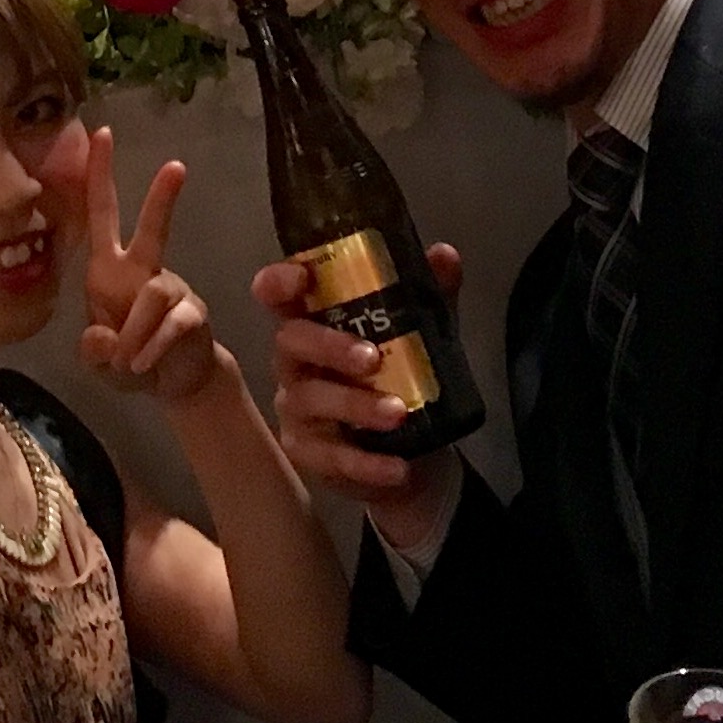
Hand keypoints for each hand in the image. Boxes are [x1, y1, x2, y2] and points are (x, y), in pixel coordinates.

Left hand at [76, 127, 219, 403]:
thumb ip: (93, 351)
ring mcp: (171, 290)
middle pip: (152, 229)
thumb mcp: (98, 361)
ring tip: (129, 365)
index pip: (100, 214)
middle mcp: (141, 271)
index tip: (101, 133)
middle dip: (162, 199)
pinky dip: (152, 349)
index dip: (97, 176)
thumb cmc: (128, 360)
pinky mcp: (193, 313)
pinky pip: (171, 325)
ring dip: (134, 336)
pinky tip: (145, 366)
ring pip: (152, 296)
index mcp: (108, 270)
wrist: (172, 383)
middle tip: (176, 165)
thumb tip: (106, 339)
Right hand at [252, 240, 464, 550]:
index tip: (301, 277)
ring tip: (399, 414)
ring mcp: (296, 409)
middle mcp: (295, 361)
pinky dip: (366, 464)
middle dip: (330, 346)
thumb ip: (431, 296)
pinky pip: (331, 459)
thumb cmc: (404, 377)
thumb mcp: (425, 334)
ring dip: (356, 406)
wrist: (416, 452)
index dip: (278, 281)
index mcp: (315, 321)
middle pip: (291, 342)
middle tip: (374, 358)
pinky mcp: (308, 455)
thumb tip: (444, 254)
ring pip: (313, 401)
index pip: (279, 293)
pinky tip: (398, 468)